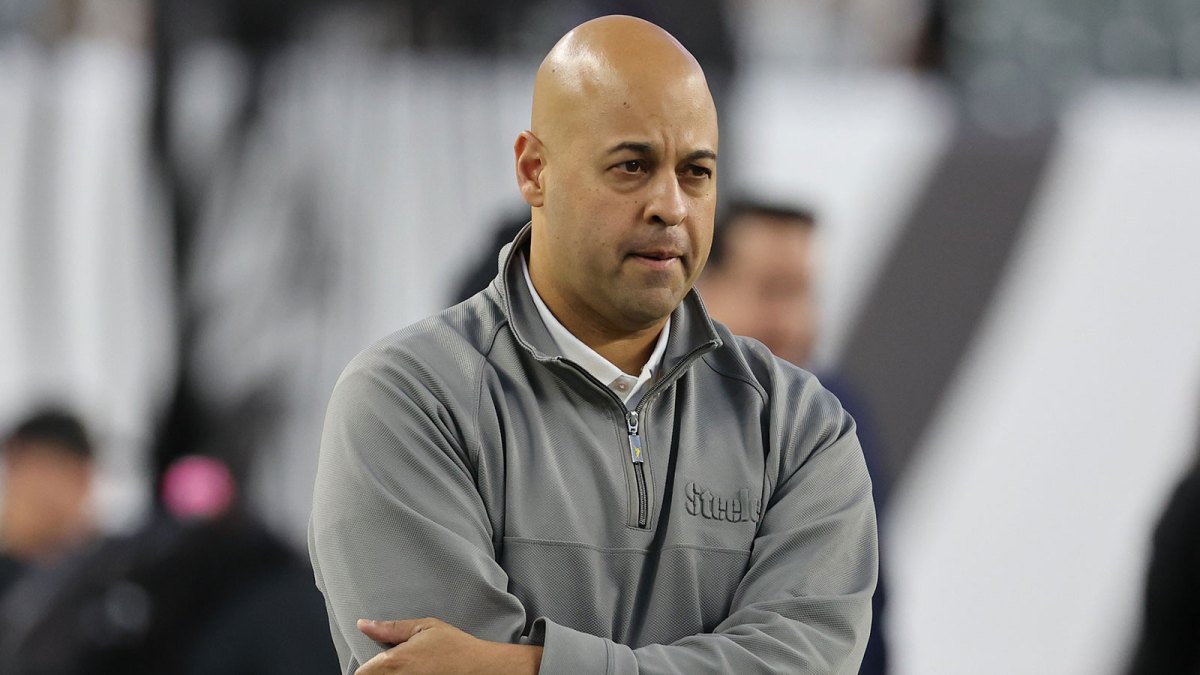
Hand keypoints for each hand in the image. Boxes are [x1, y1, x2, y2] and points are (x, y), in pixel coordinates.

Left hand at [356, 617, 541, 674]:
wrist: (480, 668)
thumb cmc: (456, 647)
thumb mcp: (425, 627)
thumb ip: (392, 628)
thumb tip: (364, 624)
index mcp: (396, 661)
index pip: (362, 673)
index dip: (367, 668)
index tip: (374, 665)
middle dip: (377, 673)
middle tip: (397, 665)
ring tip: (409, 670)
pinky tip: (417, 674)